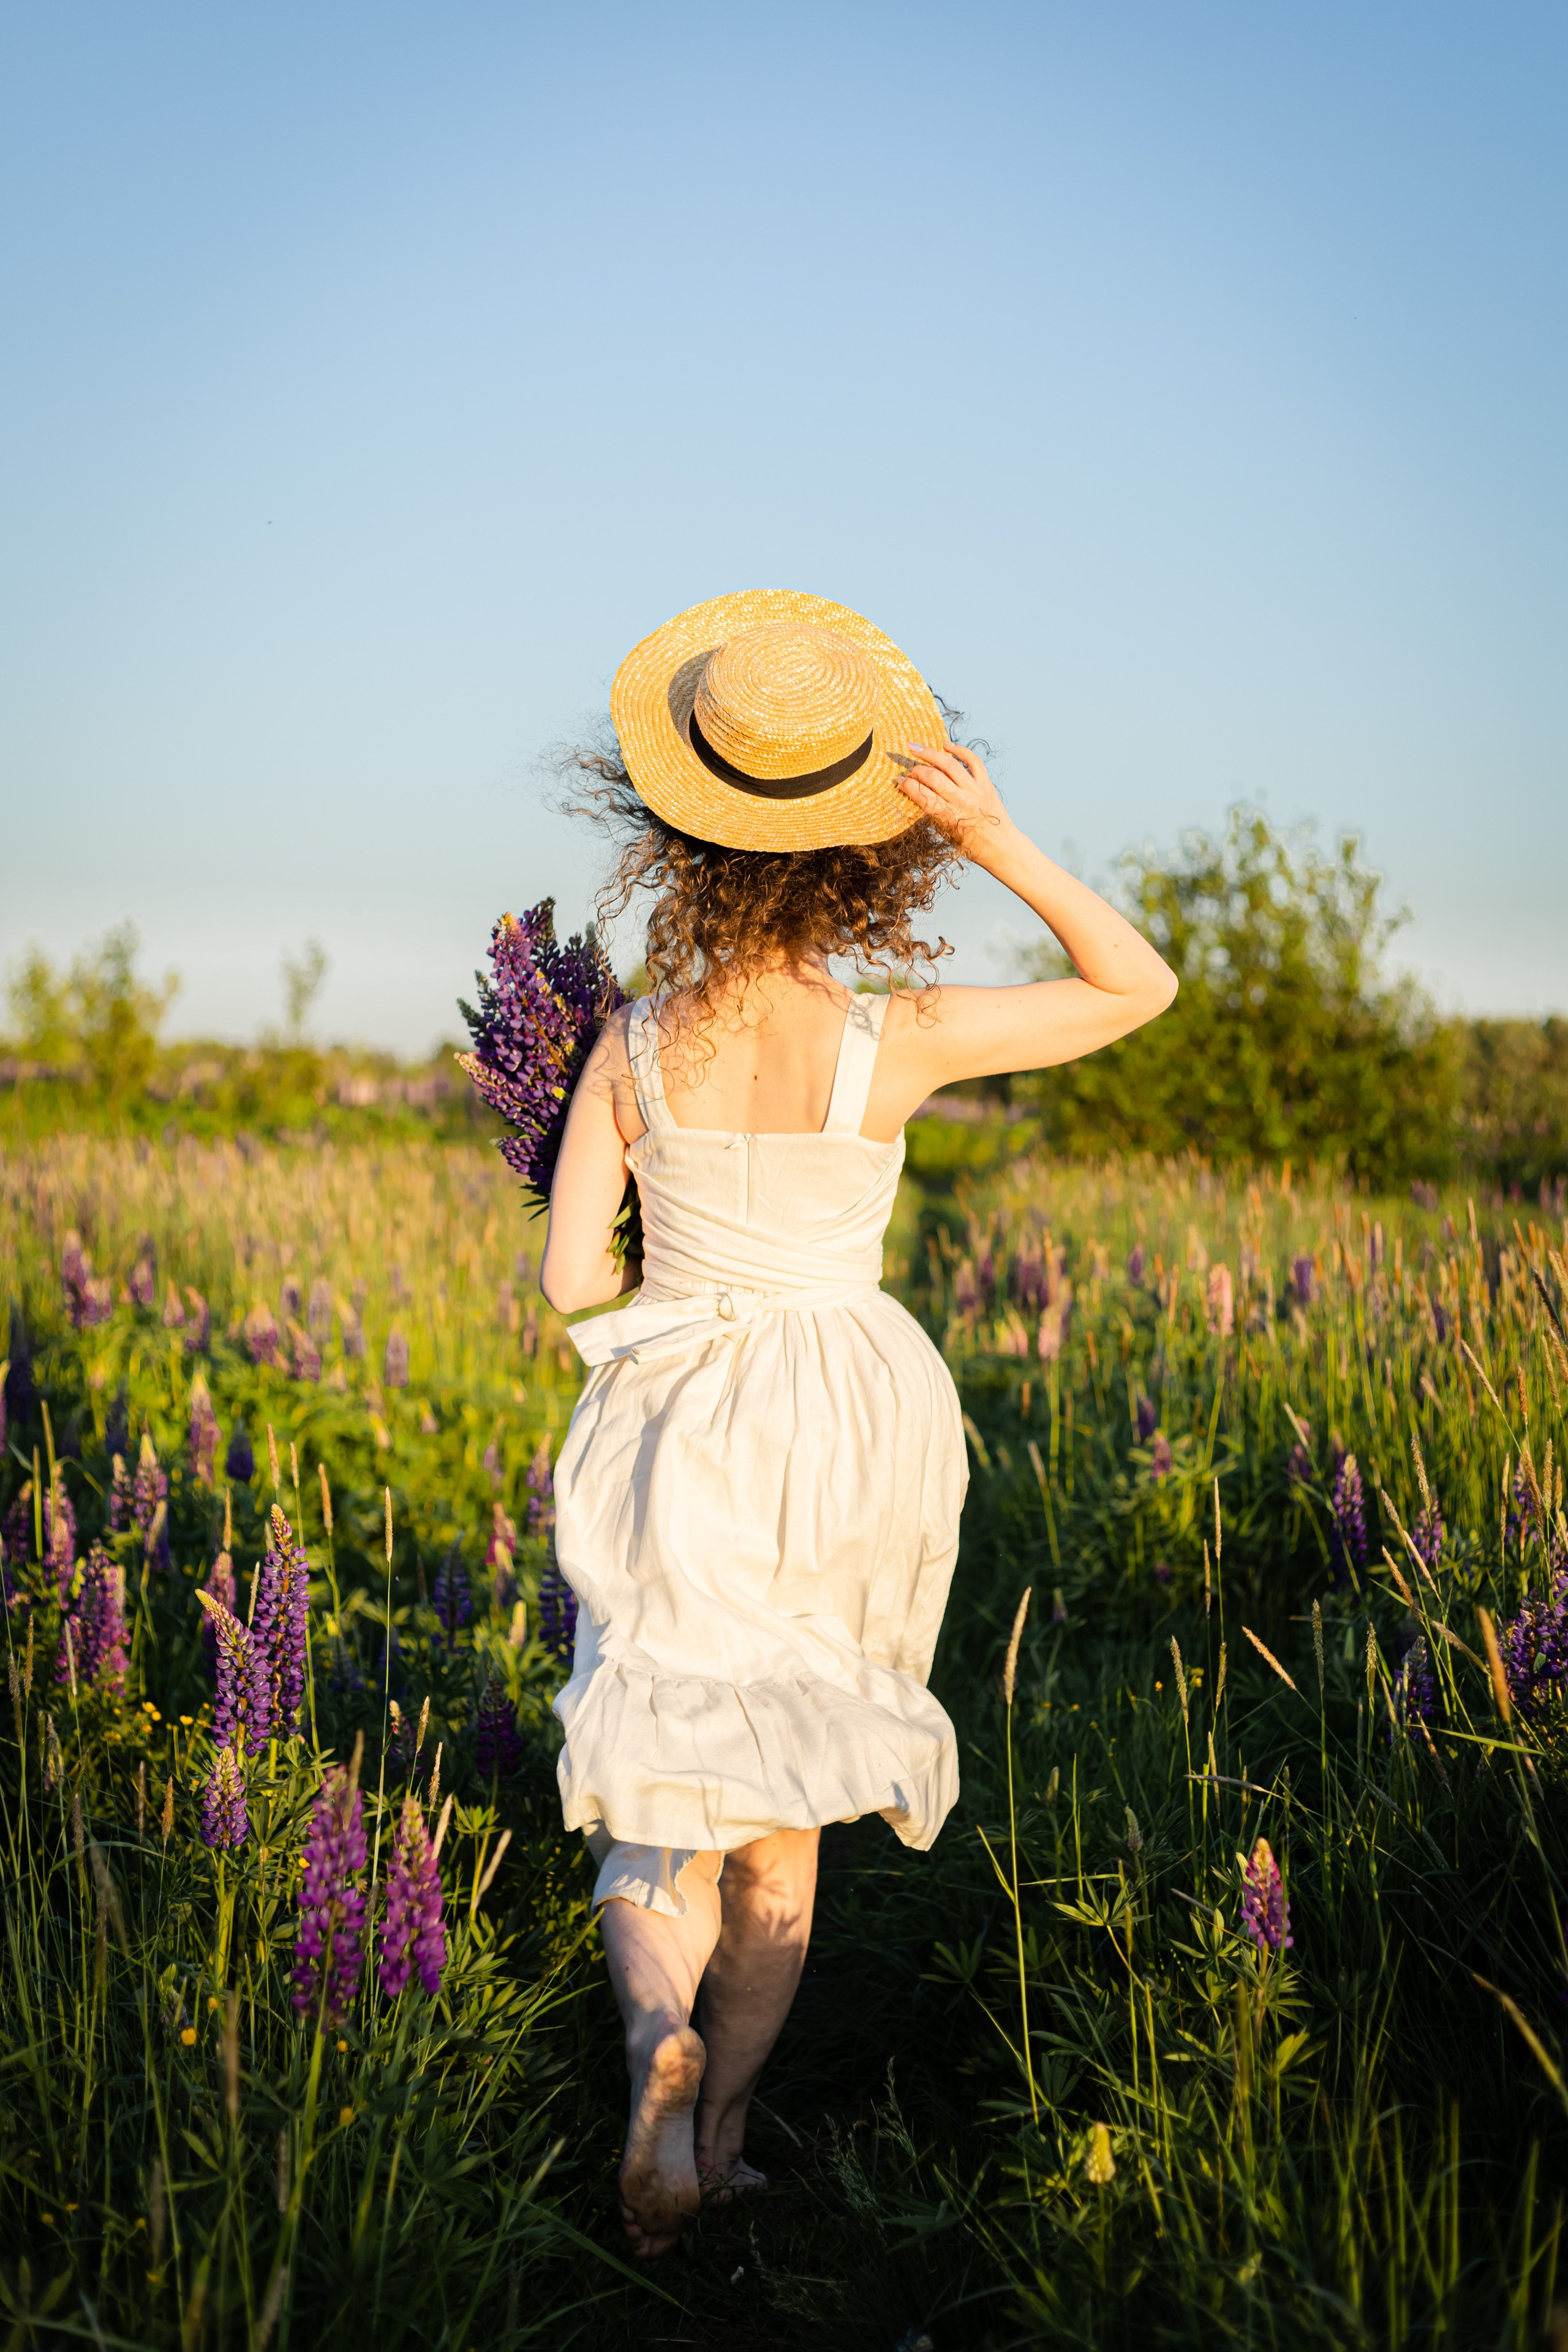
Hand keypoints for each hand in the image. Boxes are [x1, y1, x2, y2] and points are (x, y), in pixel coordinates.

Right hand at [895, 741, 1014, 865]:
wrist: (1002, 848)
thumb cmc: (972, 847)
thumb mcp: (947, 835)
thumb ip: (933, 815)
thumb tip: (917, 795)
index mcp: (949, 817)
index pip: (922, 795)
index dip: (907, 786)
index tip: (898, 781)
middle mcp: (962, 801)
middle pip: (932, 777)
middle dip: (916, 771)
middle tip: (908, 770)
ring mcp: (975, 790)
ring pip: (949, 764)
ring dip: (929, 753)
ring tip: (915, 747)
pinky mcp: (986, 784)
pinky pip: (973, 761)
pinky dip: (959, 750)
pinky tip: (945, 745)